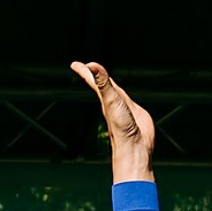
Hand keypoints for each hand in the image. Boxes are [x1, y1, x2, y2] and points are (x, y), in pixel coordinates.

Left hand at [70, 61, 154, 179]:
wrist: (135, 146)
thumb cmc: (121, 127)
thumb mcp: (111, 100)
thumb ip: (103, 82)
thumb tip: (92, 66)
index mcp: (105, 98)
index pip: (93, 80)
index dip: (84, 71)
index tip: (75, 64)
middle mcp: (113, 102)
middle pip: (103, 84)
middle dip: (96, 75)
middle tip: (88, 67)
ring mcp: (124, 108)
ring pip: (116, 93)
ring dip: (110, 85)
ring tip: (105, 80)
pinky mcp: (136, 114)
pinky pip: (129, 102)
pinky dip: (126, 97)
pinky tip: (125, 99)